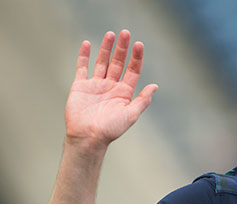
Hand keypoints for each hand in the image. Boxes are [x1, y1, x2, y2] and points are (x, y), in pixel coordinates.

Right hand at [64, 30, 157, 147]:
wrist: (88, 138)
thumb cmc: (111, 129)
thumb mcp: (131, 114)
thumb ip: (142, 100)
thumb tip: (155, 86)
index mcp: (124, 92)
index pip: (132, 70)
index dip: (136, 57)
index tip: (139, 44)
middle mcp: (111, 86)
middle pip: (118, 63)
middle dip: (122, 48)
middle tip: (125, 33)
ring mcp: (96, 85)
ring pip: (102, 62)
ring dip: (106, 48)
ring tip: (110, 34)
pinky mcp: (81, 86)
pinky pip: (82, 68)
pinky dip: (84, 56)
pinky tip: (87, 44)